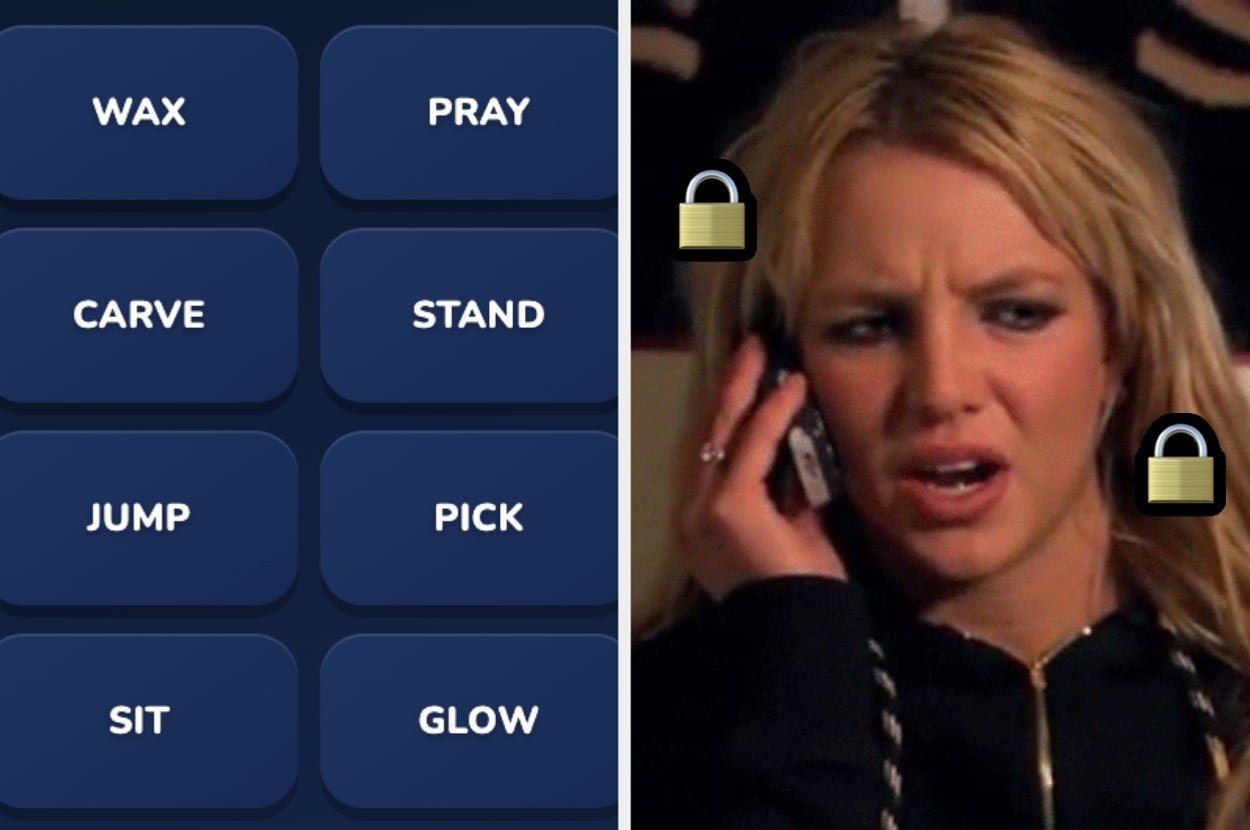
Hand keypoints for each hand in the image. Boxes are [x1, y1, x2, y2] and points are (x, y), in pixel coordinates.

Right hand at [676, 336, 847, 600]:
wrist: (799, 636)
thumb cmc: (800, 595)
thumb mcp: (791, 533)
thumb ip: (787, 495)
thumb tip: (799, 453)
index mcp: (700, 522)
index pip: (710, 453)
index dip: (728, 412)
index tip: (750, 378)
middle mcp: (691, 513)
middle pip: (707, 434)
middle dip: (731, 388)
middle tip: (753, 347)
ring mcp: (703, 511)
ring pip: (723, 433)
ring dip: (748, 387)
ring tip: (765, 352)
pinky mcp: (728, 508)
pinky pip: (754, 447)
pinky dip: (775, 412)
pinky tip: (792, 386)